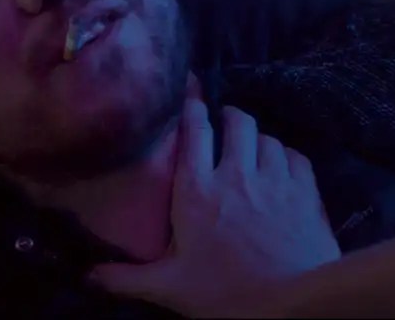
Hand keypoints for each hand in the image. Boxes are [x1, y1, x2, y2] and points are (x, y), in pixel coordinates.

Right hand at [87, 100, 340, 315]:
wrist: (293, 303)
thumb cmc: (226, 294)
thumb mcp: (169, 287)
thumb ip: (127, 277)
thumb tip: (87, 274)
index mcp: (197, 192)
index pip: (194, 133)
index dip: (192, 108)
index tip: (190, 96)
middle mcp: (237, 175)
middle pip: (237, 123)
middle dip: (230, 116)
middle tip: (224, 122)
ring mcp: (276, 180)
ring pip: (267, 138)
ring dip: (258, 139)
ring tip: (252, 147)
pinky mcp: (306, 191)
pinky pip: (296, 157)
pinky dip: (286, 156)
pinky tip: (282, 165)